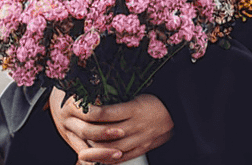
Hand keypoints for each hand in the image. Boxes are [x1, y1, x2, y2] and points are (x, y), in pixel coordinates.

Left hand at [49, 88, 172, 162]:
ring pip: (112, 149)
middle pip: (105, 134)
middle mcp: (136, 125)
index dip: (90, 113)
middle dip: (88, 133)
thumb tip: (95, 93)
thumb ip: (118, 98)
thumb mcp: (137, 94)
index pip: (106, 114)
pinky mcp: (142, 148)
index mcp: (134, 108)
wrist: (177, 113)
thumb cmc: (154, 100)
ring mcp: (139, 139)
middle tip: (75, 128)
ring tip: (82, 144)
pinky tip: (97, 157)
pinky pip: (122, 158)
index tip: (78, 108)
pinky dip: (107, 159)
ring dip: (95, 149)